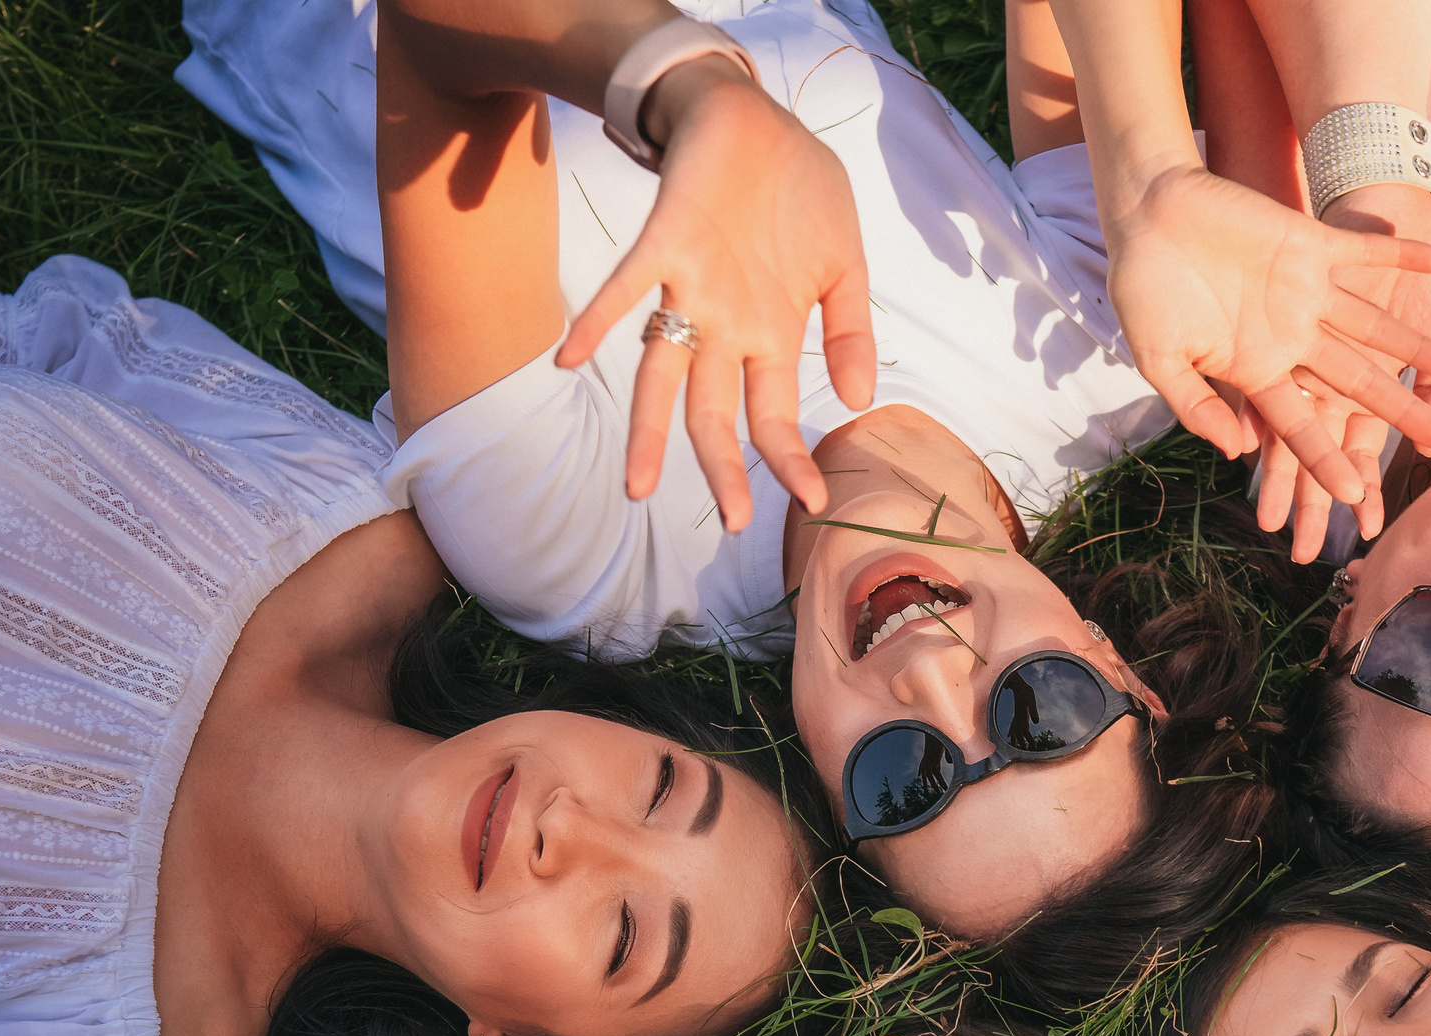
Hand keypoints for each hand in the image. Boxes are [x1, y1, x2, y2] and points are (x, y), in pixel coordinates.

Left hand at [556, 60, 874, 530]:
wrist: (757, 116)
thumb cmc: (798, 190)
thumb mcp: (845, 263)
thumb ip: (850, 332)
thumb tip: (861, 399)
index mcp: (769, 334)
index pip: (774, 415)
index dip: (789, 459)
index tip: (813, 501)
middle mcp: (723, 325)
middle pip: (713, 412)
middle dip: (720, 468)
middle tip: (729, 524)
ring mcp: (692, 288)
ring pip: (663, 373)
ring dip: (650, 429)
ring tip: (637, 486)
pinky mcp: (666, 239)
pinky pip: (624, 289)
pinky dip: (597, 322)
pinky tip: (569, 358)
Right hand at [1104, 163, 1430, 509]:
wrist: (1148, 213)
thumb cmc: (1142, 287)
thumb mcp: (1159, 358)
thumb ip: (1195, 405)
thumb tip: (1238, 452)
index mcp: (1254, 369)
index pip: (1299, 424)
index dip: (1326, 459)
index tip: (1354, 495)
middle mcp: (1289, 337)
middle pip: (1355, 383)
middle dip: (1399, 412)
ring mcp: (1305, 291)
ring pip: (1373, 327)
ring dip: (1416, 348)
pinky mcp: (1310, 244)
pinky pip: (1366, 252)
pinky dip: (1401, 257)